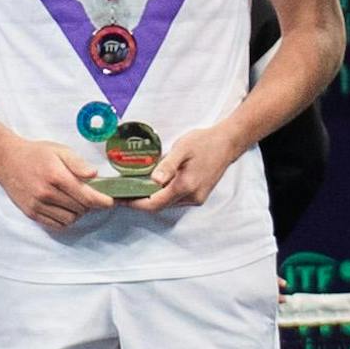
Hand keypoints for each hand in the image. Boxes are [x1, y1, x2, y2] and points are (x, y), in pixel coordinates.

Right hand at [0, 131, 111, 231]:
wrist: (7, 161)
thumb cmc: (36, 154)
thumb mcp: (60, 151)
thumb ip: (78, 163)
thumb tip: (94, 175)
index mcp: (56, 176)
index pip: (86, 197)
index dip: (102, 201)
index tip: (109, 201)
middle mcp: (46, 193)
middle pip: (81, 209)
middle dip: (89, 204)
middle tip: (88, 194)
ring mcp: (38, 205)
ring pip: (70, 219)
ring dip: (77, 212)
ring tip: (74, 200)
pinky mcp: (32, 213)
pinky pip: (57, 225)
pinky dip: (65, 219)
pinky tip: (64, 207)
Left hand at [129, 118, 247, 213]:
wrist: (228, 143)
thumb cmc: (204, 142)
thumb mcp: (183, 148)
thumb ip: (167, 165)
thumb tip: (154, 180)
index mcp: (185, 186)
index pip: (154, 204)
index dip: (136, 204)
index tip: (121, 199)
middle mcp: (192, 197)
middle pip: (160, 206)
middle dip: (141, 202)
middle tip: (124, 192)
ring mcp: (197, 198)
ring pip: (168, 204)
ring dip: (152, 199)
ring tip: (135, 188)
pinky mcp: (199, 196)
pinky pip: (176, 200)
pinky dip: (163, 195)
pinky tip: (155, 185)